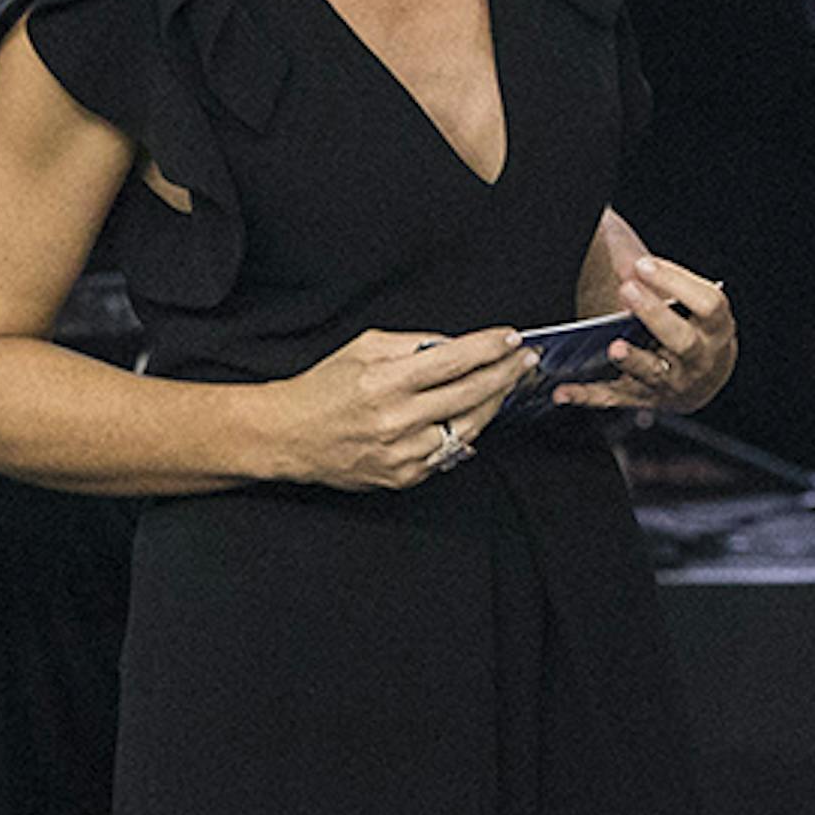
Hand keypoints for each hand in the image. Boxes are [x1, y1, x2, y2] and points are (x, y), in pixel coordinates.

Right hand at [263, 325, 539, 490]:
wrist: (288, 435)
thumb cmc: (324, 387)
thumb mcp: (363, 348)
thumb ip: (413, 344)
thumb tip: (458, 345)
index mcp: (384, 381)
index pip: (452, 361)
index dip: (489, 349)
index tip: (511, 338)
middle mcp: (396, 419)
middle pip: (470, 395)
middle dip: (505, 374)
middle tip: (526, 360)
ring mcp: (402, 452)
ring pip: (468, 427)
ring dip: (493, 403)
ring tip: (505, 384)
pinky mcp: (404, 476)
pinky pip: (449, 453)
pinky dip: (464, 432)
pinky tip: (472, 414)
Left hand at [564, 251, 733, 415]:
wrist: (703, 375)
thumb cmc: (692, 325)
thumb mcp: (691, 301)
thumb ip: (658, 277)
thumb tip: (617, 242)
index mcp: (716, 328)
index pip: (708, 304)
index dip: (677, 282)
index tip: (645, 264)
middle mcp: (700, 358)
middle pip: (683, 340)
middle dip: (654, 315)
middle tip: (626, 288)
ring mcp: (673, 383)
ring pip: (652, 374)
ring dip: (631, 359)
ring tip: (612, 346)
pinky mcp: (644, 399)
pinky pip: (613, 398)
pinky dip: (586, 395)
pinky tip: (562, 391)